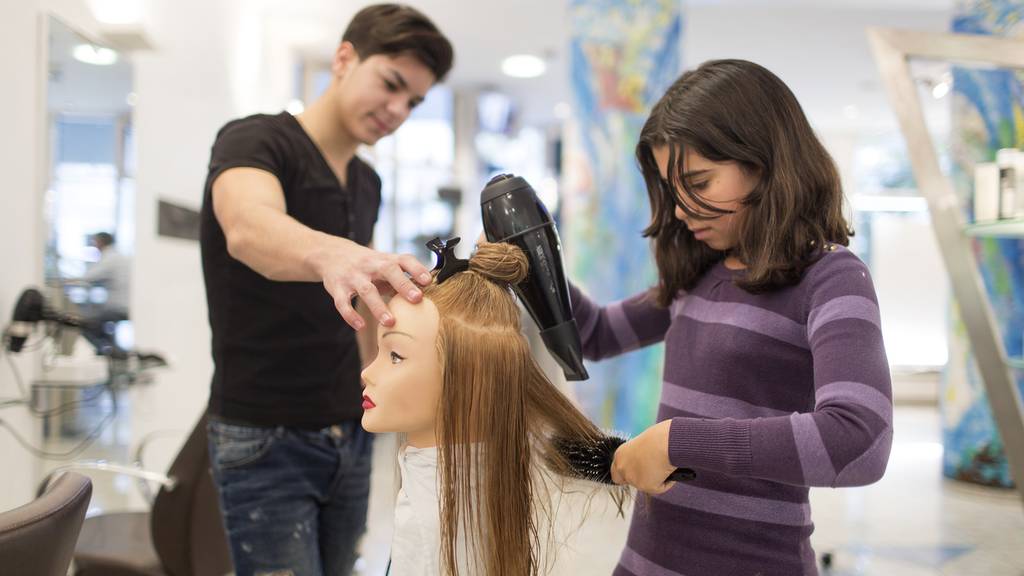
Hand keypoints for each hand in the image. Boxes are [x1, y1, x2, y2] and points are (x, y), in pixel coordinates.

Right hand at [317, 240, 432, 330]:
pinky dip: (351, 315)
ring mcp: (353, 276)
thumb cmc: (367, 264)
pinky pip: (342, 303)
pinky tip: (361, 326)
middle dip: (403, 284)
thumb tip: (426, 294)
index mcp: (385, 259)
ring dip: (378, 306)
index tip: (428, 280)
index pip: (404, 260)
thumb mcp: (385, 264)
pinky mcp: (337, 288)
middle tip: (416, 299)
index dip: (417, 269)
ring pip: (366, 290)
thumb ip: (403, 278)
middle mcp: (370, 265)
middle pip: (388, 271)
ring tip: (390, 322)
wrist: (332, 254)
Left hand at [611, 420, 675, 494]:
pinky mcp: (646, 487)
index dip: (626, 472)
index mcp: (620, 454)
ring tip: (664, 465)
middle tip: (652, 474)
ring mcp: (633, 479)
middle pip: (626, 481)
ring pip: (645, 485)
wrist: (666, 442)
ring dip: (655, 479)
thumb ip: (638, 455)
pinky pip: (660, 487)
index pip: (616, 471)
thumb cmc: (659, 437)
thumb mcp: (642, 444)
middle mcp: (623, 468)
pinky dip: (667, 481)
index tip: (637, 471)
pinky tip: (669, 470)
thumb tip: (646, 461)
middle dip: (638, 479)